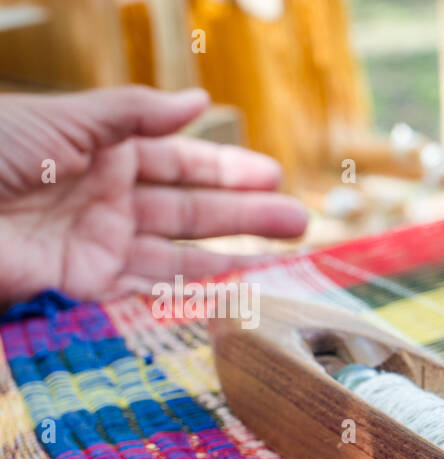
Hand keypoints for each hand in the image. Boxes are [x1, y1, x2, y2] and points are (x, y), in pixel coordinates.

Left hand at [0, 86, 306, 305]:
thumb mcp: (67, 120)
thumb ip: (135, 114)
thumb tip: (199, 101)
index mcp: (104, 155)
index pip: (180, 162)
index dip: (227, 168)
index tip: (273, 174)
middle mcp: (110, 202)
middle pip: (192, 212)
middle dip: (246, 216)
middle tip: (298, 220)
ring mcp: (102, 247)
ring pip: (182, 255)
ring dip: (233, 258)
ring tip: (284, 257)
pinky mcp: (88, 287)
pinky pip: (150, 292)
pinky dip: (193, 294)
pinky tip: (234, 289)